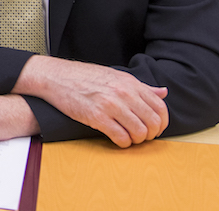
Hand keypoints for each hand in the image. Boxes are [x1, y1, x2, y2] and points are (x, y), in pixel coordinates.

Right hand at [15, 56, 168, 147]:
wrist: (55, 77)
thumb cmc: (82, 76)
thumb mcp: (115, 75)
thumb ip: (140, 86)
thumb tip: (163, 92)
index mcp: (130, 82)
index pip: (160, 107)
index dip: (162, 123)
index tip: (155, 128)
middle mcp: (123, 93)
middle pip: (152, 122)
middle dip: (150, 134)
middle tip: (142, 136)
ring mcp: (110, 105)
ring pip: (139, 132)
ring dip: (136, 140)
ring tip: (129, 138)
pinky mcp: (97, 117)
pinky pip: (120, 137)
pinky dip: (123, 143)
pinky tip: (117, 140)